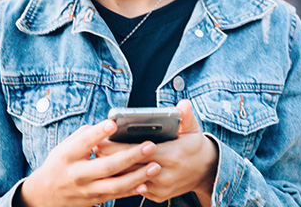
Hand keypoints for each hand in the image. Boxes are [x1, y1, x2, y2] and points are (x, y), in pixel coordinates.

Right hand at [16, 119, 161, 206]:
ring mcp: (87, 190)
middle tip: (150, 146)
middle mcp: (77, 174)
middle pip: (107, 166)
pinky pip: (116, 195)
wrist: (45, 195)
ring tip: (155, 166)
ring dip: (138, 176)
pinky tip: (146, 183)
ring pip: (115, 185)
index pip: (84, 142)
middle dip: (131, 156)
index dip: (99, 133)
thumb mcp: (65, 146)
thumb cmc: (60, 163)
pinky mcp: (94, 200)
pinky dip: (132, 190)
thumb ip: (86, 135)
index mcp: (67, 156)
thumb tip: (110, 125)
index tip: (113, 123)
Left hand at [93, 100, 218, 205]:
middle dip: (110, 159)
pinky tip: (112, 172)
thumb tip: (183, 104)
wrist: (206, 172)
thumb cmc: (195, 146)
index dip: (119, 147)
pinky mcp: (157, 196)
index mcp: (172, 156)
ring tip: (99, 160)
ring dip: (114, 171)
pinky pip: (136, 189)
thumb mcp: (193, 130)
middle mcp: (165, 175)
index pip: (139, 152)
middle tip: (94, 148)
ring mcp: (161, 188)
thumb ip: (186, 117)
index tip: (102, 140)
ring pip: (130, 181)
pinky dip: (124, 181)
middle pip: (130, 167)